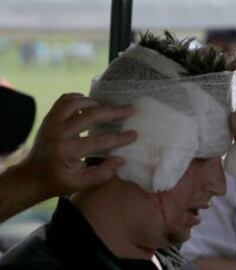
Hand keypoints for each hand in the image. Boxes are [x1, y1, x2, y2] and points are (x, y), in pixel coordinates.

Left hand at [20, 93, 136, 197]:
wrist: (31, 176)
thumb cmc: (58, 181)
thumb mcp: (81, 184)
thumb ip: (103, 173)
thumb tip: (121, 158)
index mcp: (67, 151)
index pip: (99, 141)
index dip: (119, 138)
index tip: (134, 134)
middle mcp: (58, 132)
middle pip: (90, 115)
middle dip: (113, 112)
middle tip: (130, 109)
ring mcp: (52, 122)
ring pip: (77, 102)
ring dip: (96, 103)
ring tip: (110, 107)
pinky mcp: (49, 118)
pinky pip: (65, 100)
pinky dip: (79, 98)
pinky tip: (90, 104)